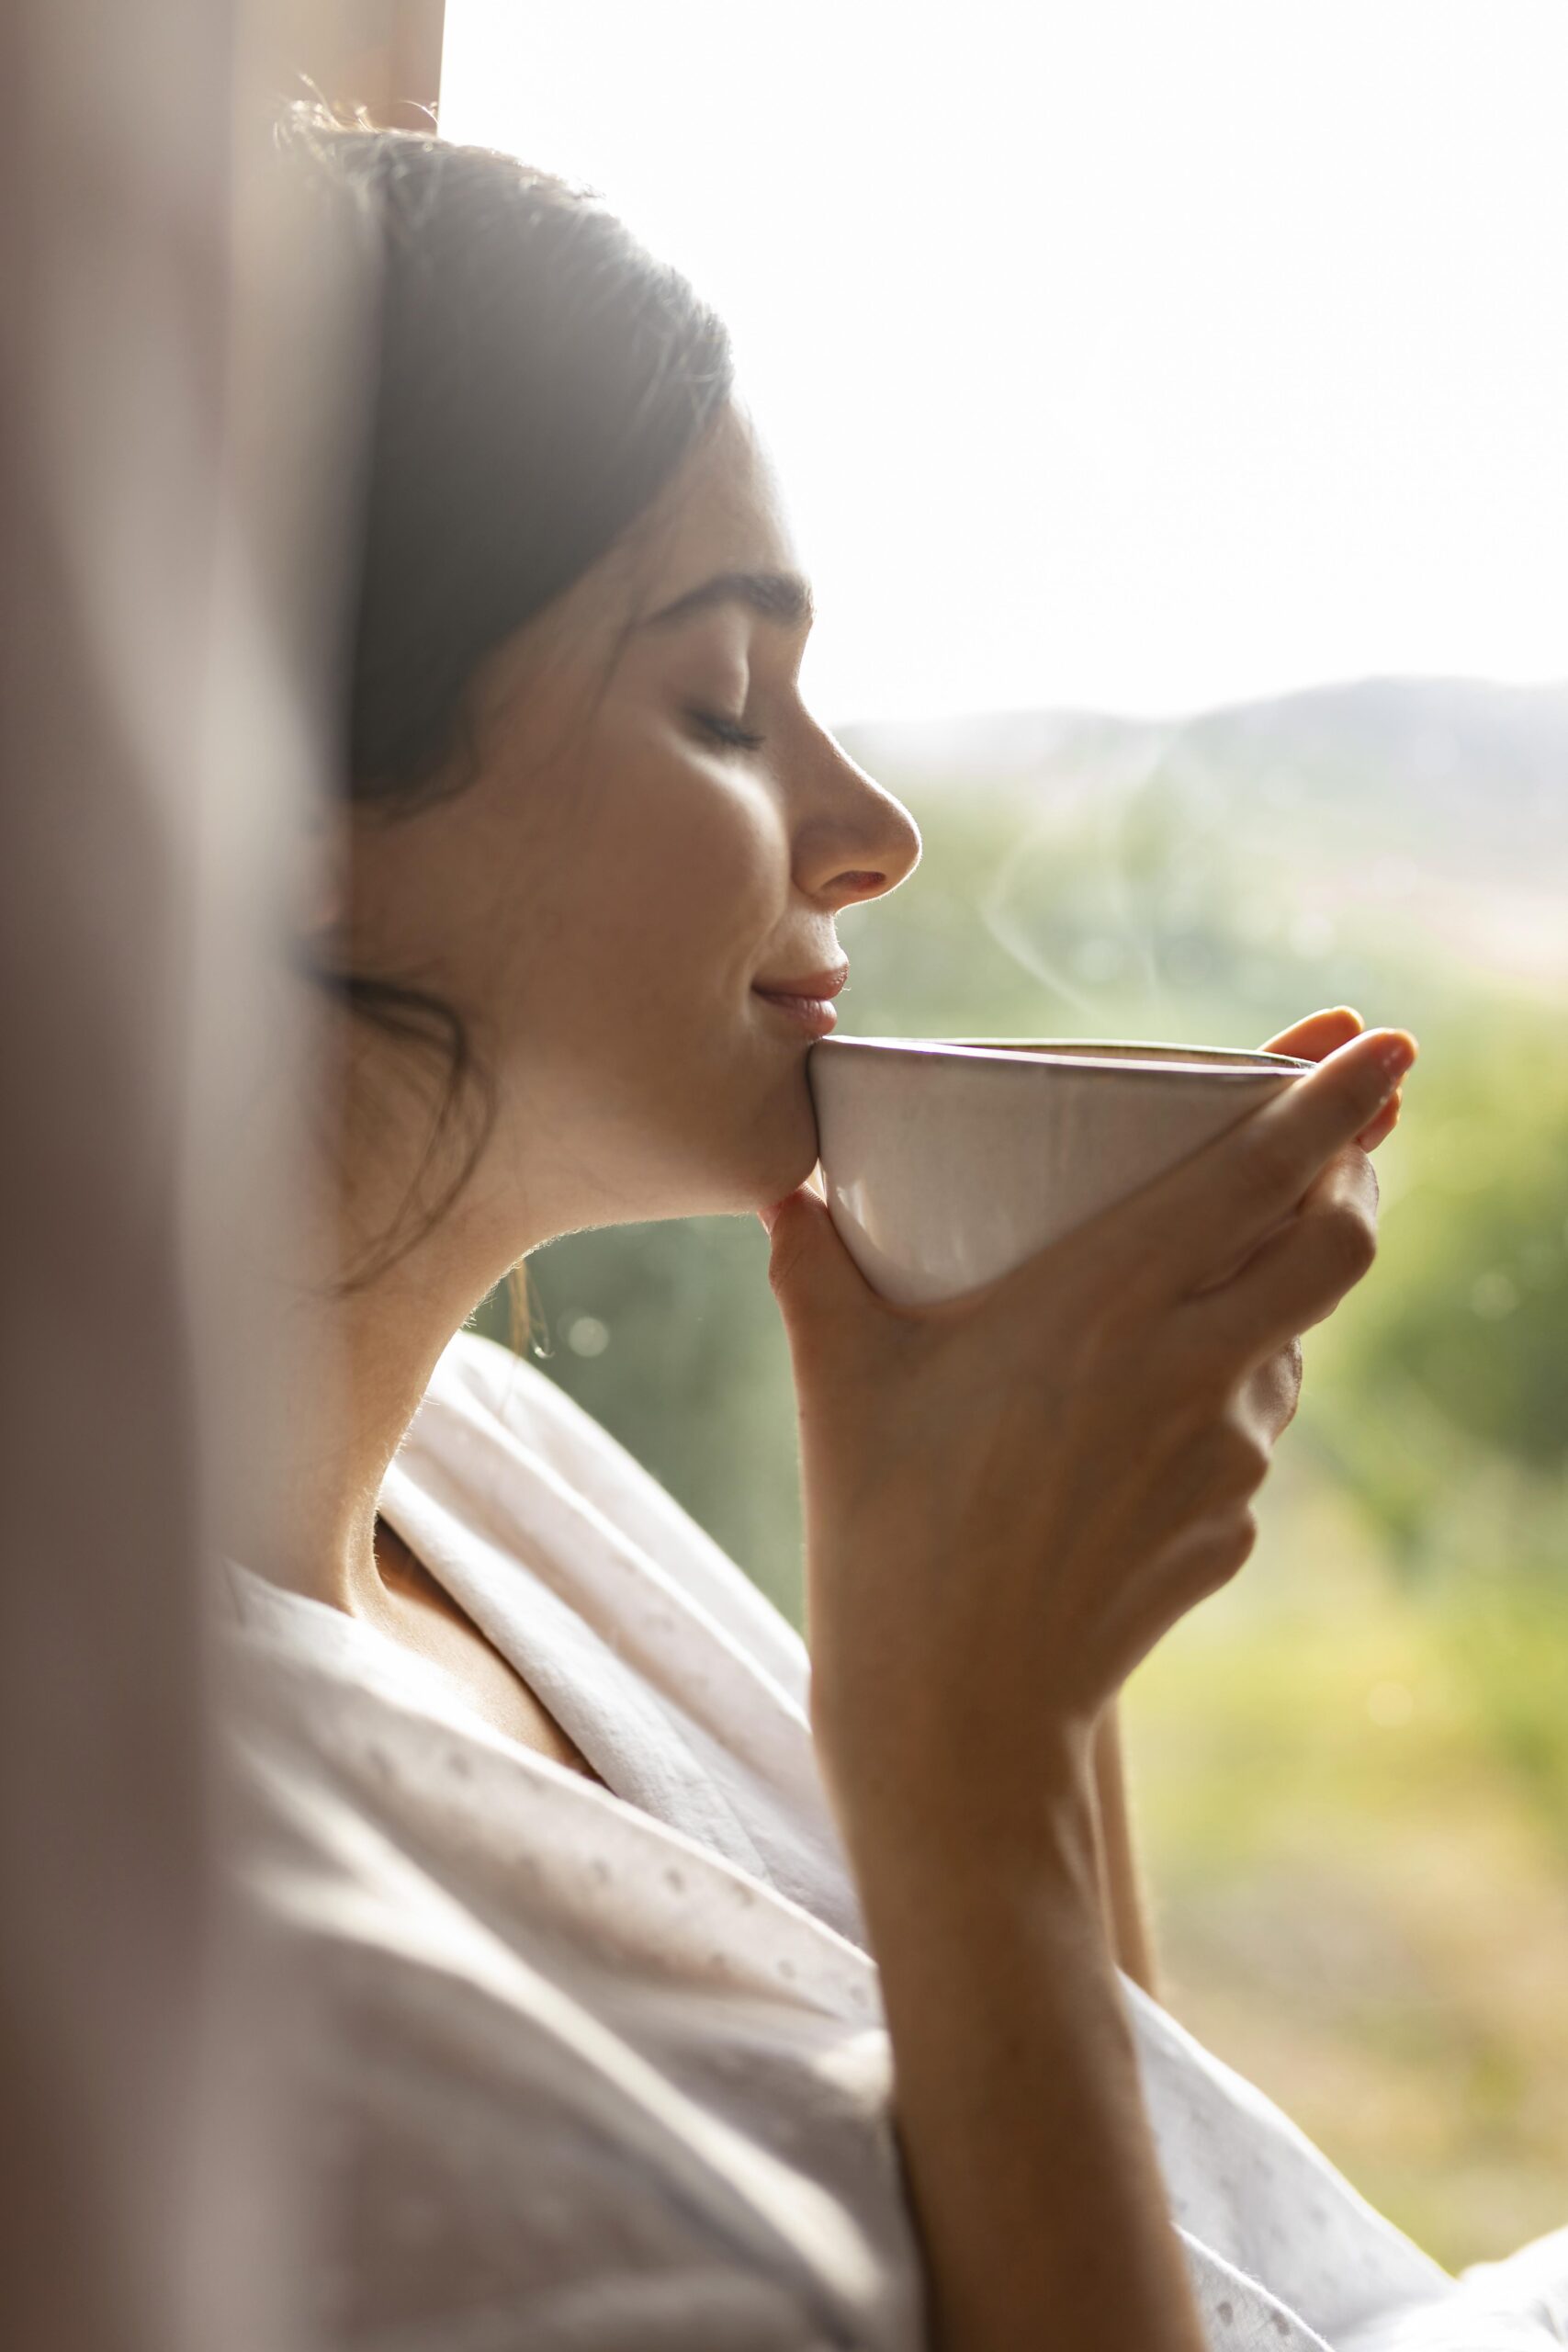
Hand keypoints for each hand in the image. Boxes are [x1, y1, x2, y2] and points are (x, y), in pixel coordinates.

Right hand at [763, 1026, 1415, 1858]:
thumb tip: (785, 1190)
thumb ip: (817, 1265)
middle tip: (1338, 1150)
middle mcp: (1191, 1369)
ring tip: (1203, 1285)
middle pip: (1339, 1246)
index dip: (1337, 1095)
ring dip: (1281, 1292)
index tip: (1383, 1040)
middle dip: (1357, 1180)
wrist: (954, 1716)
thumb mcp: (840, 1380)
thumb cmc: (886, 1531)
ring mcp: (1227, 1457)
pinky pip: (1253, 1429)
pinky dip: (1232, 1392)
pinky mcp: (1234, 1528)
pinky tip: (1152, 1412)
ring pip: (1297, 1338)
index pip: (1262, 1171)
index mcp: (1104, 1302)